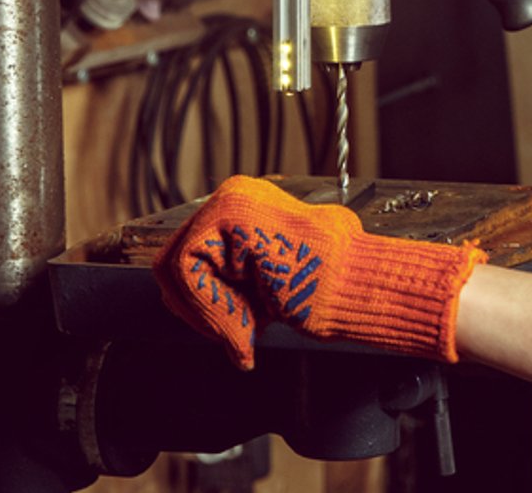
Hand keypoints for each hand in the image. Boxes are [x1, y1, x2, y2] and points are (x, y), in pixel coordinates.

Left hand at [153, 175, 485, 369]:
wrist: (357, 288)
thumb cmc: (324, 288)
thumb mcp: (262, 284)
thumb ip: (228, 281)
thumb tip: (181, 300)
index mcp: (245, 206)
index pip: (190, 257)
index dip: (201, 304)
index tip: (234, 334)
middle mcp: (234, 193)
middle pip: (174, 261)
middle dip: (201, 310)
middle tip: (238, 339)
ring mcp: (229, 200)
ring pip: (175, 269)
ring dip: (208, 315)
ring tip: (247, 333)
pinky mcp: (227, 214)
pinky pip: (187, 271)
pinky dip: (210, 310)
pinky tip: (247, 325)